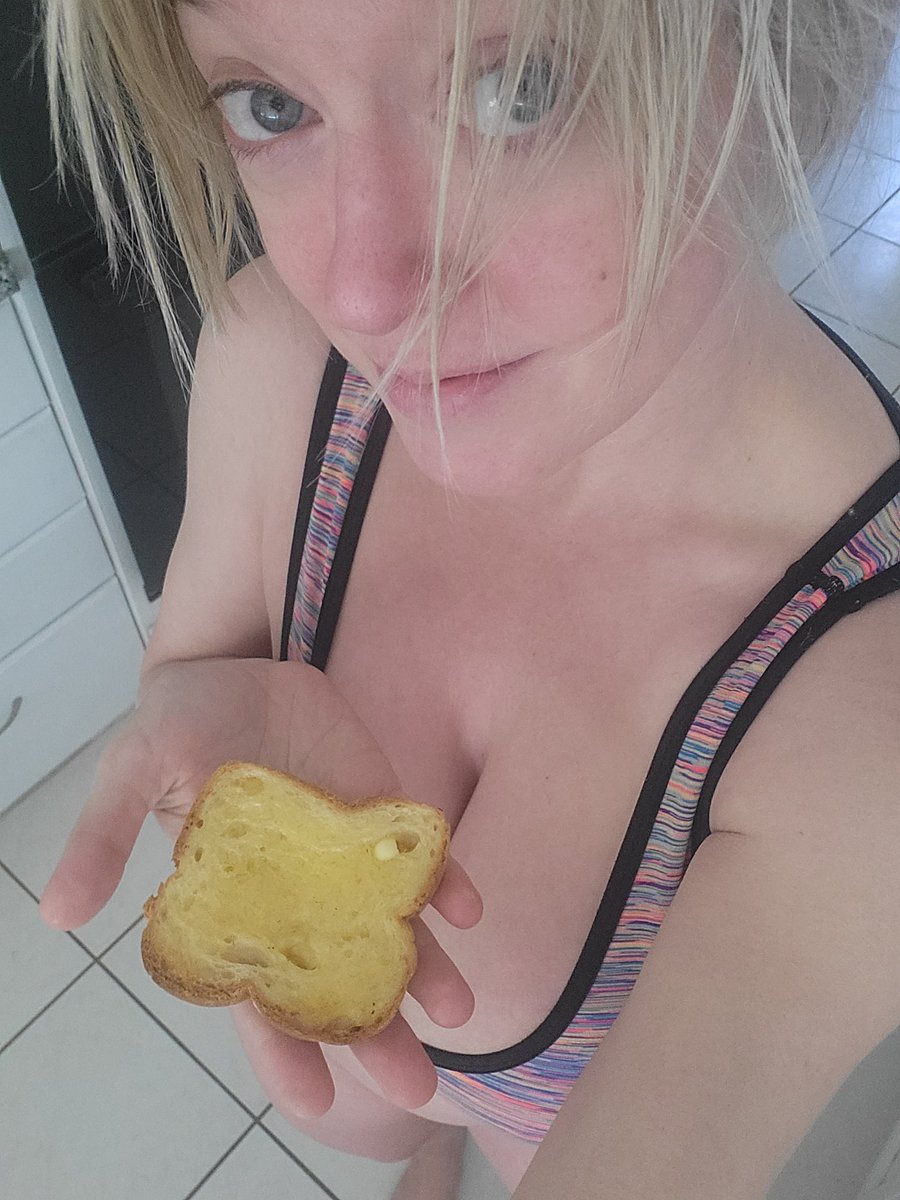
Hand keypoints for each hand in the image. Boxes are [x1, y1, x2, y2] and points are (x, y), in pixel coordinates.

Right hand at [39, 656, 481, 1112]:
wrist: (238, 668)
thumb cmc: (177, 727)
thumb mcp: (130, 769)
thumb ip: (102, 836)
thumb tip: (57, 914)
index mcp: (236, 908)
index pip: (259, 998)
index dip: (285, 1051)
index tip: (319, 1105)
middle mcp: (298, 898)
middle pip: (339, 981)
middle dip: (375, 1034)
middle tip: (416, 1086)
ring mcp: (345, 860)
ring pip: (391, 932)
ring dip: (426, 972)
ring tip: (460, 1011)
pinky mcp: (380, 815)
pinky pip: (421, 861)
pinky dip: (447, 886)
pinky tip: (468, 909)